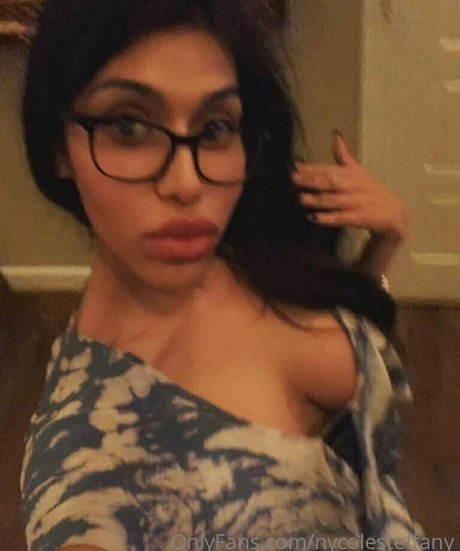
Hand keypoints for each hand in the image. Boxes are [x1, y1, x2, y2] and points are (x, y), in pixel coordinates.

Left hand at [291, 131, 410, 242]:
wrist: (393, 212)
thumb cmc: (370, 190)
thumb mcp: (358, 171)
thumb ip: (343, 156)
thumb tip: (336, 135)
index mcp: (353, 173)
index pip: (330, 168)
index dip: (312, 168)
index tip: (296, 167)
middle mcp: (355, 186)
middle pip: (331, 182)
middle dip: (312, 181)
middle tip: (294, 179)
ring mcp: (358, 202)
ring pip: (335, 200)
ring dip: (318, 200)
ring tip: (302, 198)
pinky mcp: (360, 217)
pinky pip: (342, 217)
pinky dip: (328, 218)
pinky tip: (315, 218)